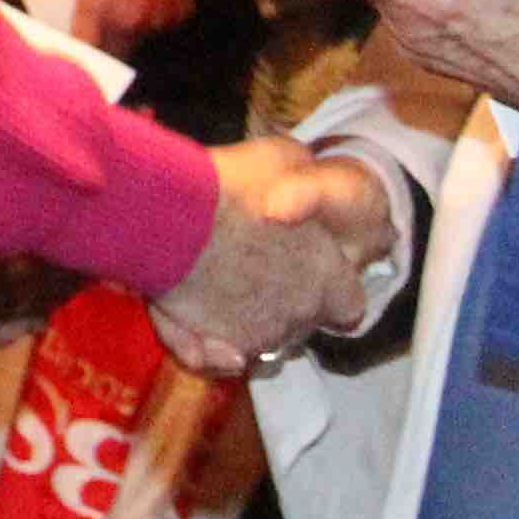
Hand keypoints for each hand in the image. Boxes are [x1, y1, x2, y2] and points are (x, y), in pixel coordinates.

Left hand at [53, 0, 205, 46]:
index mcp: (98, 8)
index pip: (82, 46)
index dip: (75, 46)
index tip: (72, 39)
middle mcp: (128, 23)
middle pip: (113, 47)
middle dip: (104, 39)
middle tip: (99, 21)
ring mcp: (158, 19)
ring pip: (139, 33)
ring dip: (132, 22)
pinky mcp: (183, 10)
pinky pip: (163, 19)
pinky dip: (157, 10)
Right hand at [147, 136, 392, 379]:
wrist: (168, 215)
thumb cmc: (231, 184)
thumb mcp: (283, 158)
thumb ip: (302, 183)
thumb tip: (298, 199)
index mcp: (328, 277)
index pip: (350, 306)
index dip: (331, 292)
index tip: (309, 275)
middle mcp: (299, 315)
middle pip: (301, 324)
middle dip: (284, 305)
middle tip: (252, 272)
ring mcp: (257, 337)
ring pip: (259, 341)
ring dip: (246, 323)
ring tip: (217, 286)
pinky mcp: (214, 351)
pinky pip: (217, 359)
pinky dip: (209, 349)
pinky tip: (196, 322)